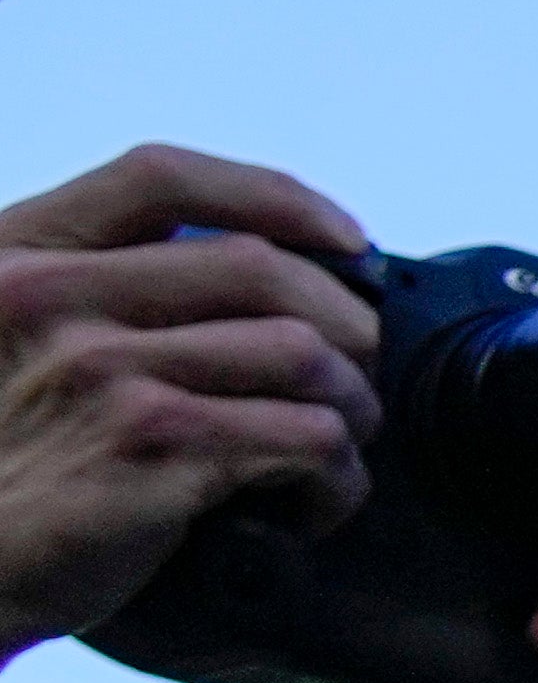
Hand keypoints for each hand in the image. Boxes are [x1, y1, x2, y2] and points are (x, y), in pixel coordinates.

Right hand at [0, 145, 379, 658]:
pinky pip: (307, 439)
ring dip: (350, 407)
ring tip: (333, 449)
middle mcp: (54, 298)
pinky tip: (307, 505)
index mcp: (19, 255)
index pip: (158, 176)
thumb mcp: (7, 341)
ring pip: (302, 355)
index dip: (274, 196)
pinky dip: (335, 479)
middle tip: (357, 378)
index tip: (346, 239)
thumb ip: (94, 295)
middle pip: (259, 268)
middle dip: (345, 324)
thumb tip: (255, 277)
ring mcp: (106, 370)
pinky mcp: (156, 448)